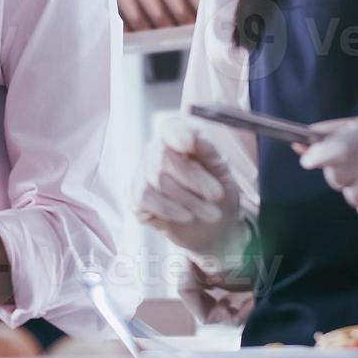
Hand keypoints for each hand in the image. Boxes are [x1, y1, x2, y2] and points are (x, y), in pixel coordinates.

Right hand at [135, 116, 244, 259]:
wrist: (211, 229)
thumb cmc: (217, 195)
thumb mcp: (222, 174)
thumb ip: (210, 153)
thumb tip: (197, 137)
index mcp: (179, 140)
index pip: (170, 128)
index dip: (177, 134)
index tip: (189, 145)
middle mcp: (156, 152)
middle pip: (163, 159)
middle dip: (194, 180)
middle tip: (217, 196)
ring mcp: (142, 175)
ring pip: (155, 183)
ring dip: (187, 201)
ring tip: (209, 213)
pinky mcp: (135, 198)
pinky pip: (144, 202)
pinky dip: (169, 212)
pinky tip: (185, 216)